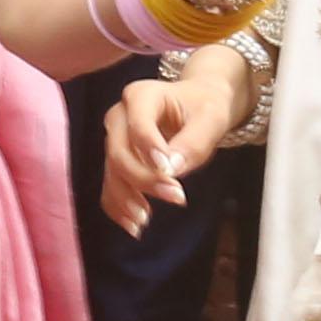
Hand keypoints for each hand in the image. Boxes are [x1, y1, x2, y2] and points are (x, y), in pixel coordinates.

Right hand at [104, 48, 251, 233]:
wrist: (195, 106)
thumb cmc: (203, 108)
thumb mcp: (211, 119)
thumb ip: (193, 142)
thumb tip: (171, 170)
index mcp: (141, 95)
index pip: (138, 126)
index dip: (150, 151)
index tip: (170, 174)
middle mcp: (120, 116)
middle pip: (119, 152)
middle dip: (144, 179)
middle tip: (177, 197)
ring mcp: (114, 138)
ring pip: (111, 172)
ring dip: (126, 199)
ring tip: (145, 221)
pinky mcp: (116, 159)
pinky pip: (109, 185)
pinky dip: (118, 207)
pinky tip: (133, 225)